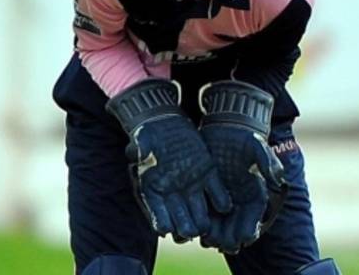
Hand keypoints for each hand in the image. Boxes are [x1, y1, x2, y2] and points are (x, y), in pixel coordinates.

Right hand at [106, 79, 231, 240]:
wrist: (169, 125)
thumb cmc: (151, 135)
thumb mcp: (144, 141)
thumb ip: (139, 149)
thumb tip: (133, 152)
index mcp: (155, 191)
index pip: (158, 214)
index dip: (161, 222)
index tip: (166, 229)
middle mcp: (174, 194)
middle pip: (181, 218)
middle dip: (185, 227)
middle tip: (190, 233)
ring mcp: (193, 187)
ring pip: (200, 210)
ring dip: (204, 219)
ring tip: (208, 226)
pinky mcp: (209, 176)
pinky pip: (216, 192)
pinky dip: (221, 199)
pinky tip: (225, 205)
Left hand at [197, 81, 287, 253]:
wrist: (225, 125)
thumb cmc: (245, 136)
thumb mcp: (257, 146)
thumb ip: (268, 163)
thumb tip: (279, 181)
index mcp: (254, 190)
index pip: (253, 216)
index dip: (249, 228)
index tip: (243, 238)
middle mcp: (238, 196)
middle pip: (234, 223)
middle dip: (228, 236)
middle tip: (221, 244)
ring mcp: (220, 195)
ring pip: (218, 220)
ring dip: (213, 233)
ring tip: (206, 240)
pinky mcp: (204, 189)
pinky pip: (202, 209)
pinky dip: (199, 220)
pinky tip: (193, 227)